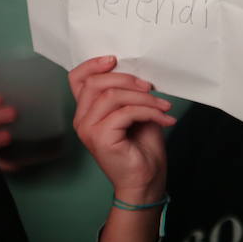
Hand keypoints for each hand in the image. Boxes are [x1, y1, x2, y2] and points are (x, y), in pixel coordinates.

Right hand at [69, 55, 175, 202]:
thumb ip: (128, 94)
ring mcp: (88, 129)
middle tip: (151, 88)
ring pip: (113, 96)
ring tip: (164, 107)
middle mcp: (82, 120)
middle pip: (96, 83)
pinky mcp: (100, 138)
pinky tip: (165, 119)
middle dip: (128, 80)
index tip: (116, 60)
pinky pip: (126, 112)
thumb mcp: (136, 113)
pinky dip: (149, 112)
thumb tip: (137, 75)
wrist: (146, 182)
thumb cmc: (141, 149)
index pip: (77, 79)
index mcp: (87, 111)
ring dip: (144, 98)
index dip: (93, 64)